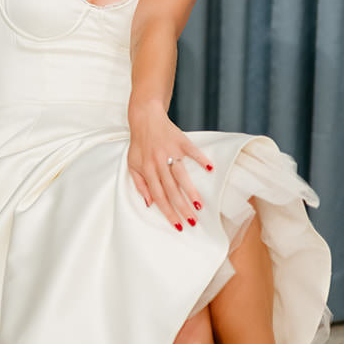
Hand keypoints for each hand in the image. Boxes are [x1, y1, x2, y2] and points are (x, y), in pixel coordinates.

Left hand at [126, 101, 210, 230]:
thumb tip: (149, 204)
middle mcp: (158, 162)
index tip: (178, 225)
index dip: (168, 211)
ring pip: (181, 175)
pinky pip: (192, 152)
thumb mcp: (133, 165)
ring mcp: (170, 152)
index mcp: (147, 170)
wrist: (145, 118)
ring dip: (191, 191)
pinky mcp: (181, 141)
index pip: (158, 196)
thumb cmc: (139, 144)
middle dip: (182, 207)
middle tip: (192, 221)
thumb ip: (140, 185)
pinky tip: (210, 169)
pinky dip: (201, 159)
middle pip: (171, 189)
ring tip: (200, 206)